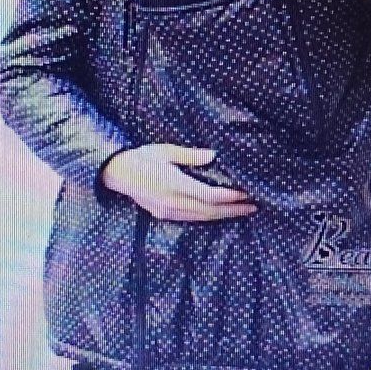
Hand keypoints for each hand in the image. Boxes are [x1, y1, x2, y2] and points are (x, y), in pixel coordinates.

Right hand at [102, 143, 257, 220]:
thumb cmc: (141, 157)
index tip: (247, 193)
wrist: (116, 174)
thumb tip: (213, 156)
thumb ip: (190, 155)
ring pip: (202, 217)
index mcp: (175, 185)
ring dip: (224, 215)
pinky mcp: (165, 215)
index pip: (210, 195)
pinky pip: (192, 218)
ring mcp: (168, 211)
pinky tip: (219, 212)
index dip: (230, 196)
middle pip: (210, 210)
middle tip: (254, 206)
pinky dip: (209, 216)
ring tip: (242, 210)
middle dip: (233, 209)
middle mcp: (173, 203)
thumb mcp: (165, 151)